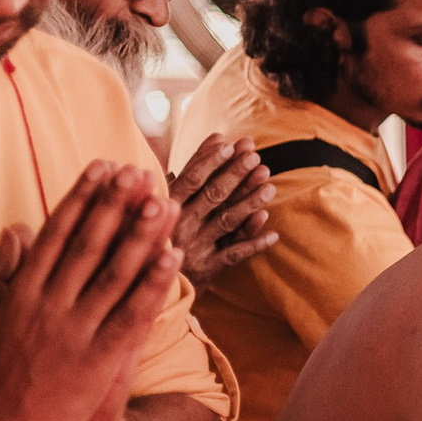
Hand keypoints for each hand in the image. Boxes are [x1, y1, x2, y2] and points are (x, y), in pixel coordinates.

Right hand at [0, 163, 179, 420]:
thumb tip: (18, 230)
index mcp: (21, 289)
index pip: (58, 233)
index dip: (84, 198)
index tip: (104, 169)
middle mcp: (49, 302)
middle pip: (90, 244)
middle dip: (116, 205)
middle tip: (140, 172)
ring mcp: (75, 329)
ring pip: (115, 273)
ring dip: (142, 235)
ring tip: (163, 202)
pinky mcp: (99, 358)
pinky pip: (131, 315)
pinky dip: (152, 285)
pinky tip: (171, 258)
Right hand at [170, 135, 275, 286]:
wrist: (147, 283)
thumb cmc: (161, 233)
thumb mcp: (164, 203)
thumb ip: (190, 173)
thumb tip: (216, 137)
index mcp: (166, 206)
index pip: (191, 178)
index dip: (212, 159)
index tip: (231, 143)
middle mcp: (180, 225)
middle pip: (213, 195)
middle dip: (236, 174)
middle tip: (256, 158)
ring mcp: (195, 247)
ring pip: (227, 221)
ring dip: (250, 202)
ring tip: (270, 186)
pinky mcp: (208, 269)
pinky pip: (235, 254)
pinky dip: (255, 243)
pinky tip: (274, 233)